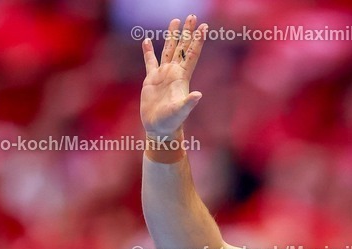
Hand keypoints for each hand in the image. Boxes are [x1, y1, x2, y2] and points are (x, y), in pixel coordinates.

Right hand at [140, 16, 206, 139]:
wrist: (159, 128)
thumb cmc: (171, 122)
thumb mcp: (180, 112)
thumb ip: (189, 103)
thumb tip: (198, 95)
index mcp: (182, 77)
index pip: (191, 54)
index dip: (197, 40)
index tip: (204, 27)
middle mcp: (174, 73)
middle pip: (182, 47)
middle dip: (187, 32)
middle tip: (192, 16)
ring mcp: (163, 75)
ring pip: (168, 50)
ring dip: (172, 36)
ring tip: (175, 21)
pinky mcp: (151, 79)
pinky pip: (150, 61)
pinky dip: (148, 51)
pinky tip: (147, 40)